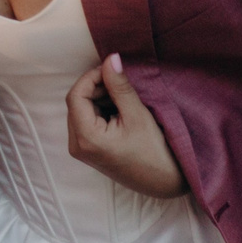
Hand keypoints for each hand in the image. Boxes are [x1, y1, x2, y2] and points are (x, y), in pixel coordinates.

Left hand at [66, 54, 188, 198]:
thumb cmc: (155, 152)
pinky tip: (121, 111)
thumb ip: (120, 87)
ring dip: (100, 99)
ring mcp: (81, 149)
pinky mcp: (89, 150)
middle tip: (122, 82)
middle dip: (97, 88)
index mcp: (85, 137)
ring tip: (125, 98)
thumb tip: (110, 59)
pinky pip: (87, 122)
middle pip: (77, 103)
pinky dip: (101, 111)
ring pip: (82, 111)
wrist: (165, 183)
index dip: (91, 77)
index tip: (112, 69)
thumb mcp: (138, 115)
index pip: (76, 96)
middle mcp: (76, 145)